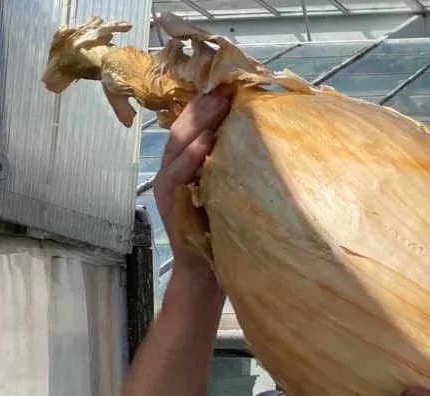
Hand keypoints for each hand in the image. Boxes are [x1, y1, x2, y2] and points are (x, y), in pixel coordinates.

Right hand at [153, 86, 232, 282]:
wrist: (206, 274)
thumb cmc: (223, 232)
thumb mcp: (230, 191)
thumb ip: (234, 165)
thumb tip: (260, 138)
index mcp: (188, 164)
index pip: (194, 126)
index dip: (208, 104)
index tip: (231, 86)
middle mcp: (174, 171)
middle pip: (184, 129)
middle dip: (203, 106)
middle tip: (225, 89)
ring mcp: (169, 186)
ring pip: (177, 146)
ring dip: (197, 124)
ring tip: (216, 106)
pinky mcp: (170, 204)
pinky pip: (176, 176)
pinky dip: (190, 158)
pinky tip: (204, 144)